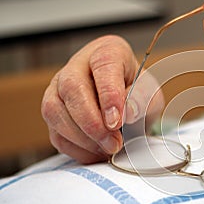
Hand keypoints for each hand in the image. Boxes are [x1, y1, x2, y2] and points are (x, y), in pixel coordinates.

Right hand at [42, 35, 162, 163]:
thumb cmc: (137, 93)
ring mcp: (59, 88)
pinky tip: (97, 151)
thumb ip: (142, 100)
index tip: (117, 121)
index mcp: (107, 52)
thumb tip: (127, 113)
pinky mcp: (53, 113)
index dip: (109, 95)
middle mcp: (77, 67)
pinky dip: (77, 148)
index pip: (103, 65)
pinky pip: (56, 133)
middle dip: (92, 122)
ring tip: (108, 148)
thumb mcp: (150, 94)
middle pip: (72, 88)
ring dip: (82, 138)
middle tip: (114, 143)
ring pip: (55, 111)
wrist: (126, 103)